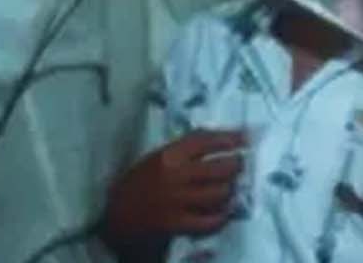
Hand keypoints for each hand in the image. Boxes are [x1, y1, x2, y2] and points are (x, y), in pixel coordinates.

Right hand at [103, 129, 247, 245]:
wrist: (115, 217)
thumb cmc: (138, 183)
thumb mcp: (157, 158)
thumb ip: (185, 150)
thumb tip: (221, 140)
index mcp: (169, 154)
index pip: (207, 140)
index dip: (231, 138)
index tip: (248, 138)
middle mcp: (175, 174)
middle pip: (220, 167)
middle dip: (236, 166)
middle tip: (240, 167)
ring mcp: (177, 200)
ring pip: (219, 192)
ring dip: (231, 191)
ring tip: (231, 189)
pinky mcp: (176, 223)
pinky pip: (210, 220)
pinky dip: (221, 216)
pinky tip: (224, 212)